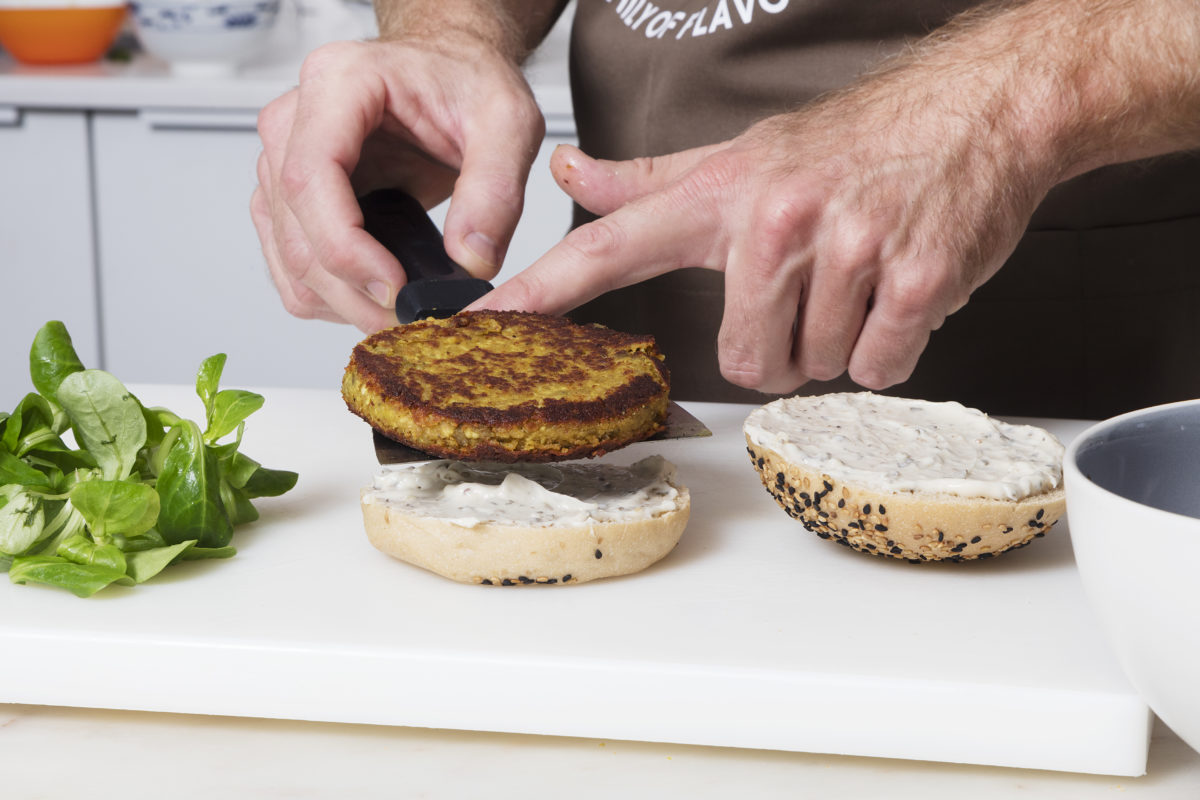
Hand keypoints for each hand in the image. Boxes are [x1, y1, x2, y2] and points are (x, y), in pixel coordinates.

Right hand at [251, 33, 545, 331]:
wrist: (450, 74)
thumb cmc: (468, 82)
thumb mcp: (509, 123)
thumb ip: (497, 190)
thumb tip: (472, 260)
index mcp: (338, 84)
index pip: (310, 177)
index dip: (346, 247)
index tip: (396, 288)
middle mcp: (294, 121)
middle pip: (297, 231)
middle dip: (354, 291)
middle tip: (415, 317)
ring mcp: (283, 163)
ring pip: (290, 259)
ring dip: (344, 303)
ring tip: (406, 309)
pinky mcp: (289, 201)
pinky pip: (293, 268)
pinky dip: (334, 298)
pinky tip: (380, 296)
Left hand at [470, 83, 1049, 393]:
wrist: (974, 111)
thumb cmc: (851, 143)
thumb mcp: (738, 154)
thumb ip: (649, 181)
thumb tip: (570, 171)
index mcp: (719, 197)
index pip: (607, 246)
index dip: (539, 290)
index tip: (482, 320)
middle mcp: (772, 222)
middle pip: (746, 360)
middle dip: (784, 344)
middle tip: (816, 288)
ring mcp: (845, 249)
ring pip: (816, 367)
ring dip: (841, 340)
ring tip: (861, 276)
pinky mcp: (914, 281)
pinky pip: (879, 366)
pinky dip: (892, 346)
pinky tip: (899, 289)